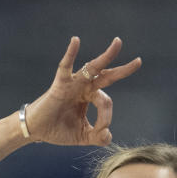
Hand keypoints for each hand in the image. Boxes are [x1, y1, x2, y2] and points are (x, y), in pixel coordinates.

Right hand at [25, 36, 141, 145]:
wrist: (37, 131)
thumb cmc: (58, 130)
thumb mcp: (83, 136)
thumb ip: (98, 137)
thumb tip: (108, 136)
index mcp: (90, 97)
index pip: (107, 104)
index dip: (107, 118)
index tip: (101, 131)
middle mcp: (84, 87)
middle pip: (107, 76)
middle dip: (123, 70)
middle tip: (139, 62)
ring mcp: (73, 84)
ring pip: (92, 68)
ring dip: (106, 56)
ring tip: (118, 43)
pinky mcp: (60, 84)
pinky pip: (65, 66)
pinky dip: (70, 53)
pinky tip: (75, 40)